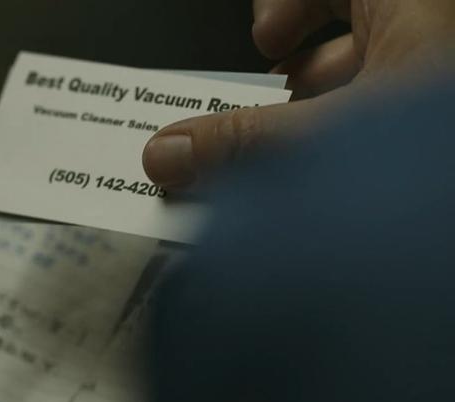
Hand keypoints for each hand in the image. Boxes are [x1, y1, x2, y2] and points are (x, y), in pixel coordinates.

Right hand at [142, 0, 454, 188]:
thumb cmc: (450, 152)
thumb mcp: (338, 137)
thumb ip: (247, 145)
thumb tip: (171, 152)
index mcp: (416, 1)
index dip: (288, 3)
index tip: (266, 43)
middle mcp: (439, 30)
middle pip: (359, 27)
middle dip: (309, 73)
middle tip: (278, 113)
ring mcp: (444, 77)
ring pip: (390, 77)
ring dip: (341, 117)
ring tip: (312, 164)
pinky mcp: (443, 129)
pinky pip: (409, 117)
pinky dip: (376, 146)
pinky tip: (361, 187)